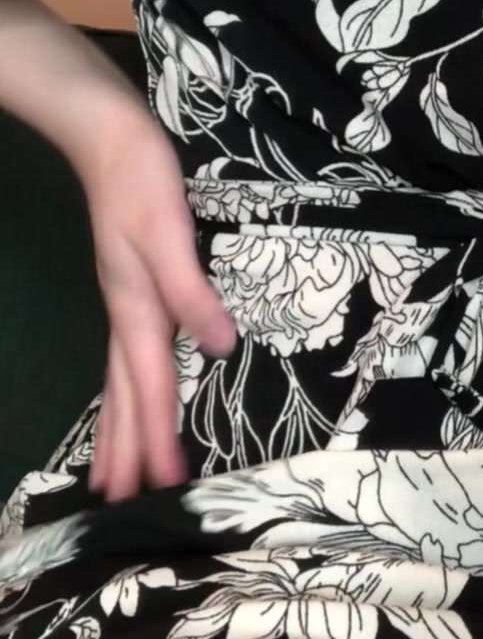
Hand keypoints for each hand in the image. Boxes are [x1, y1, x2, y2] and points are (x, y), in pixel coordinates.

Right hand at [78, 92, 235, 502]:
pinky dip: (124, 389)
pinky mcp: (131, 287)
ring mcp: (125, 302)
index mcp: (136, 311)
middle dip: (127, 450)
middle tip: (122, 504)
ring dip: (119, 427)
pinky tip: (131, 393)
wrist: (108, 135)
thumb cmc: (140, 179)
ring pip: (119, 380)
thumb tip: (219, 347)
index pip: (148, 388)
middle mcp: (127, 315)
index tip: (164, 488)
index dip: (158, 438)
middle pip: (124, 396)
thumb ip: (192, 292)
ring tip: (112, 472)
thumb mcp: (169, 233)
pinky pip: (126, 357)